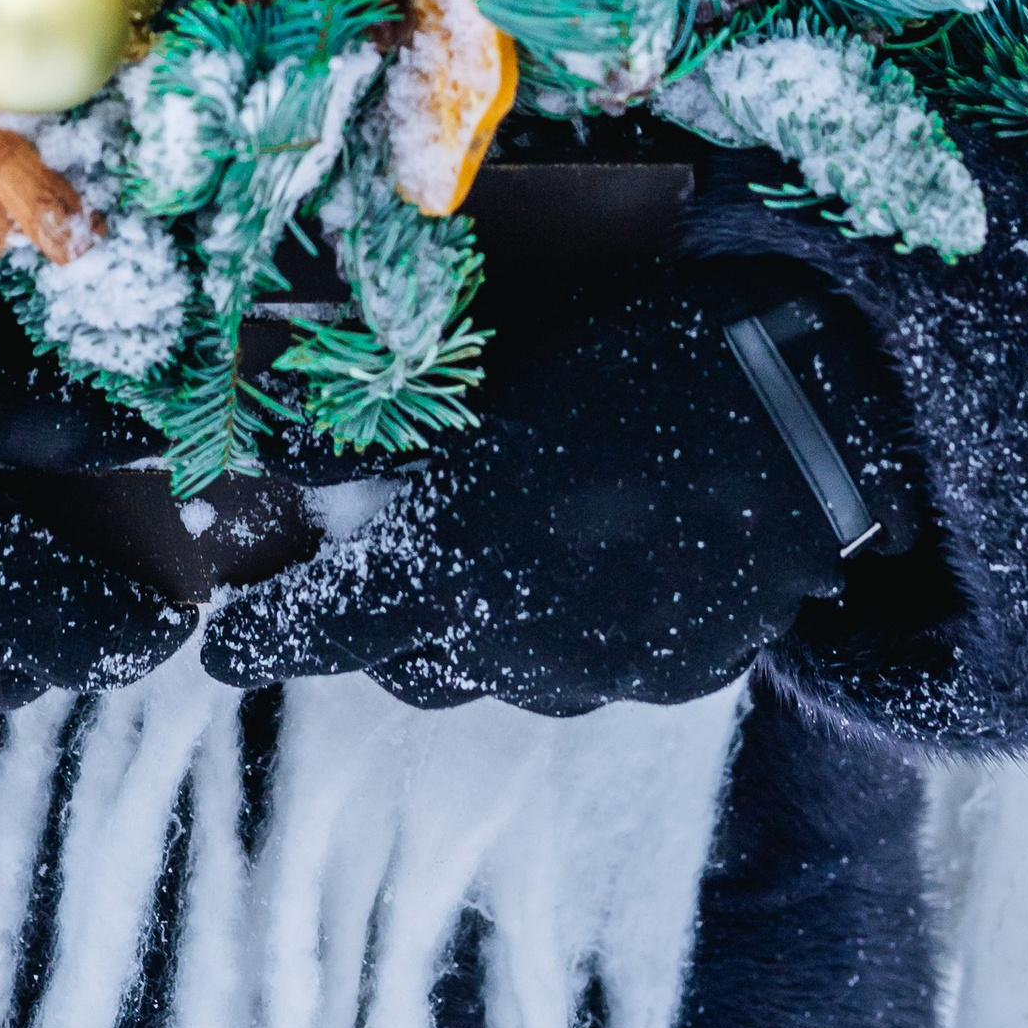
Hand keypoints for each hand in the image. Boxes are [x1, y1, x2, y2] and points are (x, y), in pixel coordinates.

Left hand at [203, 259, 918, 714]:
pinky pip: (586, 667)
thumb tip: (271, 423)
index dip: (259, 636)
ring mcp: (598, 670)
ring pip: (490, 671)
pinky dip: (564, 625)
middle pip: (401, 662)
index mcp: (452, 559)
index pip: (315, 626)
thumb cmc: (632, 352)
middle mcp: (511, 639)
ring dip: (461, 627)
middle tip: (352, 579)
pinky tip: (592, 554)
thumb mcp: (490, 366)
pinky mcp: (672, 674)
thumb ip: (380, 415)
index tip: (221, 641)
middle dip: (366, 624)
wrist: (806, 416)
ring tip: (477, 553)